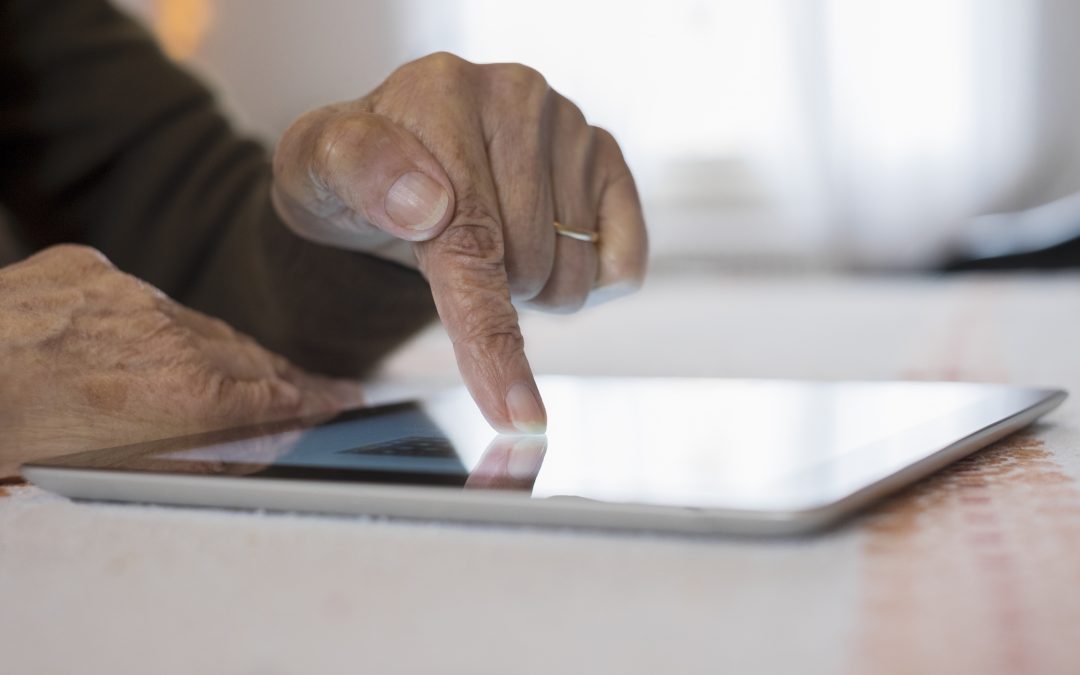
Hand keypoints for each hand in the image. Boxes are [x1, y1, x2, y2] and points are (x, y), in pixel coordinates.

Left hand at [0, 245, 361, 477]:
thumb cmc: (13, 439)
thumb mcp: (118, 473)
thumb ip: (199, 452)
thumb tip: (256, 445)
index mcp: (183, 395)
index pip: (276, 393)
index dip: (317, 398)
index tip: (345, 399)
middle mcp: (168, 335)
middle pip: (247, 354)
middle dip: (282, 376)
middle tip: (314, 389)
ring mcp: (128, 294)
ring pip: (197, 323)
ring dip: (216, 351)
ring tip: (226, 375)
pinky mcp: (90, 268)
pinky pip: (142, 296)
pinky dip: (152, 322)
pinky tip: (140, 345)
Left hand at [272, 52, 647, 433]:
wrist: (390, 164)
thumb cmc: (353, 178)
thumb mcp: (316, 170)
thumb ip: (357, 173)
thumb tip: (427, 203)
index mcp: (443, 94)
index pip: (474, 242)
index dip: (490, 338)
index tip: (513, 412)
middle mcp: (516, 96)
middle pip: (530, 269)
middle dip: (491, 290)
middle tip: (450, 252)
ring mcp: (569, 123)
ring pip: (575, 275)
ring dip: (529, 283)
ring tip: (490, 236)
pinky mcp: (606, 155)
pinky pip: (623, 258)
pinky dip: (590, 277)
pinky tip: (546, 240)